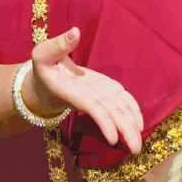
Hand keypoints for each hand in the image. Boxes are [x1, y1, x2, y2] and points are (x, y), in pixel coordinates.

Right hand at [26, 28, 143, 153]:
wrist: (43, 85)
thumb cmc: (42, 68)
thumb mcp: (42, 54)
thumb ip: (58, 45)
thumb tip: (75, 32)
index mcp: (71, 91)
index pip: (90, 107)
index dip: (102, 120)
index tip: (112, 137)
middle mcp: (86, 98)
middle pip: (108, 115)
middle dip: (123, 131)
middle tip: (136, 149)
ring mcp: (96, 96)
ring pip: (115, 111)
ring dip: (129, 126)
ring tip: (139, 143)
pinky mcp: (103, 93)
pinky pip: (119, 103)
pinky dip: (131, 111)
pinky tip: (139, 123)